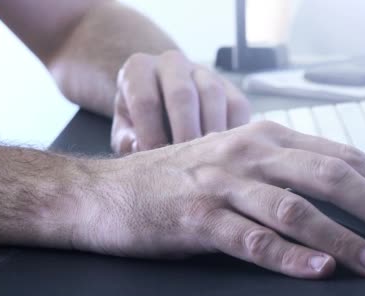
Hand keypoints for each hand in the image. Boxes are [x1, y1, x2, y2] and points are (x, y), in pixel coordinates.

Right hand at [76, 122, 364, 278]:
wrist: (109, 190)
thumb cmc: (179, 178)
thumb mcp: (234, 160)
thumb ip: (281, 171)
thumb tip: (337, 197)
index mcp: (263, 138)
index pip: (337, 155)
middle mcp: (248, 155)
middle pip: (327, 176)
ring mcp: (222, 185)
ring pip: (295, 210)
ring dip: (341, 238)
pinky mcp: (198, 219)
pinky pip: (251, 239)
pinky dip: (289, 257)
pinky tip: (317, 269)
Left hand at [111, 50, 250, 152]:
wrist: (163, 103)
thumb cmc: (140, 122)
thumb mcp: (126, 131)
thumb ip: (128, 142)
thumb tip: (142, 150)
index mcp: (139, 70)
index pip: (145, 101)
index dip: (151, 134)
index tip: (156, 160)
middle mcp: (171, 63)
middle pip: (182, 94)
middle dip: (185, 133)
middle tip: (186, 163)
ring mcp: (203, 71)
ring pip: (213, 94)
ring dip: (212, 131)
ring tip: (207, 159)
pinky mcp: (229, 86)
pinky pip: (238, 105)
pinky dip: (235, 130)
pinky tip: (225, 151)